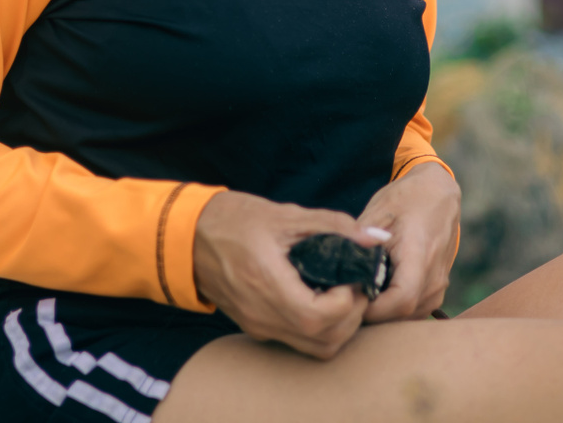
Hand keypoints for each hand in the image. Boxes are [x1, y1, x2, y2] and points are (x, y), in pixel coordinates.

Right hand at [192, 190, 373, 358]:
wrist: (187, 235)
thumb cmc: (233, 219)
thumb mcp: (286, 214)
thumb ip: (334, 226)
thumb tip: (375, 237)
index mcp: (267, 283)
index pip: (319, 318)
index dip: (347, 302)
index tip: (350, 276)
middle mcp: (262, 314)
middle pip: (324, 341)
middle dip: (351, 317)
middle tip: (354, 286)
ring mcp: (257, 325)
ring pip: (314, 349)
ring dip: (338, 327)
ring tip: (340, 292)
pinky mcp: (255, 326)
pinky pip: (297, 341)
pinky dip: (319, 328)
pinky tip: (320, 296)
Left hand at [356, 162, 459, 322]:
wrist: (437, 193)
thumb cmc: (406, 199)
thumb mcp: (377, 213)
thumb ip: (359, 242)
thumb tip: (335, 268)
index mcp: (420, 255)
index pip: (401, 300)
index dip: (373, 308)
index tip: (349, 298)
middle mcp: (434, 276)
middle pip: (402, 314)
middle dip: (372, 313)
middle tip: (346, 299)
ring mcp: (439, 286)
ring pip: (408, 317)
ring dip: (383, 313)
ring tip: (360, 294)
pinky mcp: (437, 289)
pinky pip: (414, 311)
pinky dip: (394, 309)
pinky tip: (377, 292)